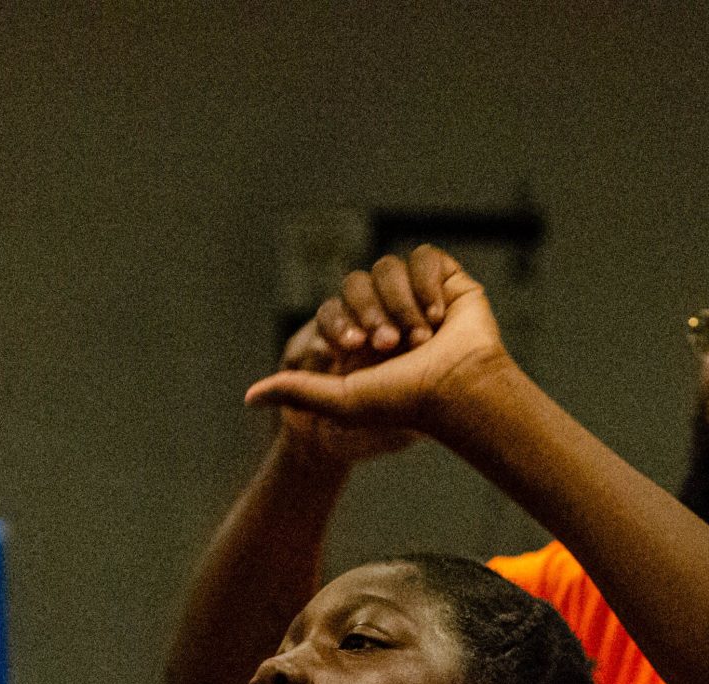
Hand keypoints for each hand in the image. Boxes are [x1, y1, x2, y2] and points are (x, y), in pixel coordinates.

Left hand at [244, 245, 513, 439]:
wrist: (460, 390)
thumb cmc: (407, 401)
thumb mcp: (342, 399)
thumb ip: (296, 392)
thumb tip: (248, 397)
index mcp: (364, 338)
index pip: (334, 308)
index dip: (342, 322)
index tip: (359, 347)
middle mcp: (390, 313)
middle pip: (357, 283)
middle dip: (371, 313)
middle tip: (391, 345)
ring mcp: (420, 294)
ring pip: (388, 268)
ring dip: (401, 305)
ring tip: (422, 338)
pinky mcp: (449, 279)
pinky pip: (423, 257)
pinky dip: (427, 283)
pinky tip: (439, 315)